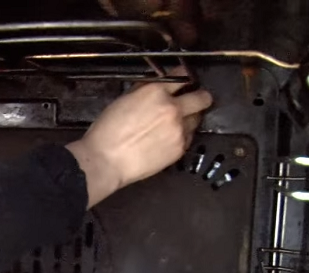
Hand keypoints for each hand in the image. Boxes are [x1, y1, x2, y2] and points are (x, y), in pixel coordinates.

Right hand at [66, 71, 212, 207]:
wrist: (106, 161)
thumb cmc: (107, 133)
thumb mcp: (123, 100)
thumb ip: (145, 91)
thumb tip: (157, 88)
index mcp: (156, 92)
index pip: (183, 75)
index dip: (184, 78)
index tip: (184, 81)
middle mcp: (172, 109)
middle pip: (202, 98)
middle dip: (199, 98)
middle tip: (193, 101)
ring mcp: (179, 130)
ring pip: (197, 119)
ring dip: (189, 119)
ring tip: (173, 125)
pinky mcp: (180, 148)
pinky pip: (189, 138)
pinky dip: (182, 137)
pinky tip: (166, 139)